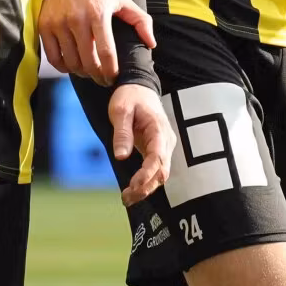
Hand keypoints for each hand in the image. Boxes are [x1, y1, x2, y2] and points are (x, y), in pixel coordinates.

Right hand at [40, 0, 154, 85]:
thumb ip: (140, 20)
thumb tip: (151, 43)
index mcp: (98, 14)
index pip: (106, 53)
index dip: (110, 71)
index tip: (113, 76)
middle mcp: (77, 20)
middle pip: (87, 62)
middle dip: (97, 76)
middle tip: (102, 79)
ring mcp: (58, 23)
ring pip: (70, 62)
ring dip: (81, 72)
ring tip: (88, 71)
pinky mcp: (44, 25)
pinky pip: (53, 56)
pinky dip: (62, 66)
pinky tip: (70, 65)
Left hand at [107, 84, 174, 205]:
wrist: (139, 87)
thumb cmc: (129, 97)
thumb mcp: (120, 110)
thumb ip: (122, 133)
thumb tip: (121, 157)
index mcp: (158, 129)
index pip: (157, 157)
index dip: (146, 174)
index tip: (133, 185)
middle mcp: (166, 140)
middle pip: (161, 171)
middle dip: (145, 187)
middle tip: (126, 197)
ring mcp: (164, 147)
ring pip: (160, 174)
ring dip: (145, 188)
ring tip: (126, 198)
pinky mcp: (158, 151)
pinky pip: (155, 170)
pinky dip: (145, 182)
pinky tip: (131, 191)